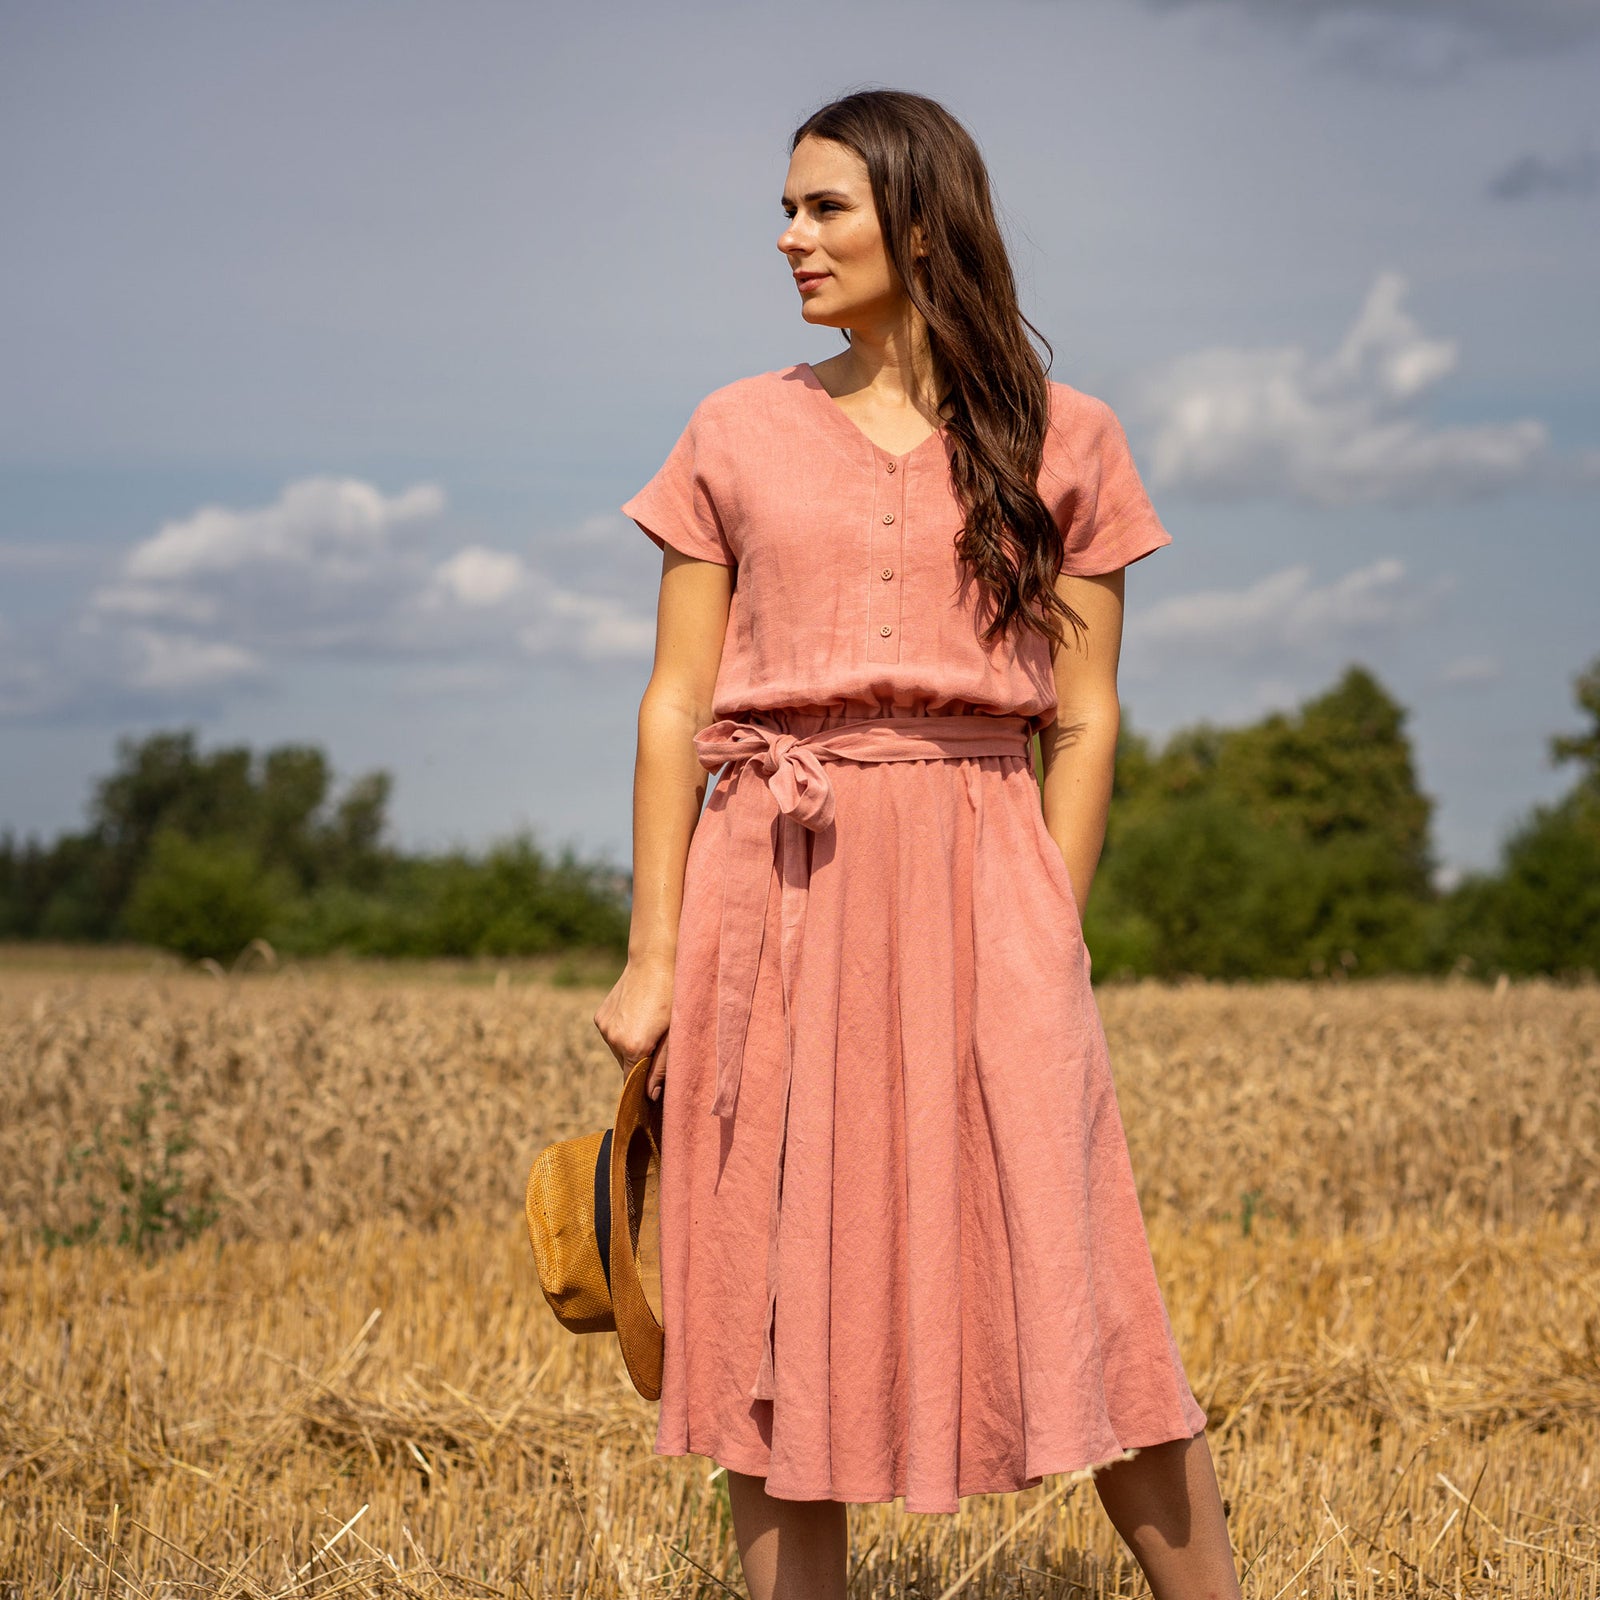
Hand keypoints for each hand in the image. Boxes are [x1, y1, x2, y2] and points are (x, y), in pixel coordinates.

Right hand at [594, 951, 673, 1100]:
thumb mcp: (675, 1034)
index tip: (652, 1088)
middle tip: (659, 1044)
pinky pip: (612, 1034)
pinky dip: (623, 1032)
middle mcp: (614, 1040)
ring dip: (631, 1046)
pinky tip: (637, 1015)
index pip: (632, 1083)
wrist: (654, 961)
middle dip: (641, 1062)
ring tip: (649, 1026)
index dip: (642, 1088)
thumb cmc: (673, 997)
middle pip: (626, 1066)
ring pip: (619, 1050)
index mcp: (634, 1047)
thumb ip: (662, 1067)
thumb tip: (650, 1095)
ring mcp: (604, 1027)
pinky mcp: (600, 1017)